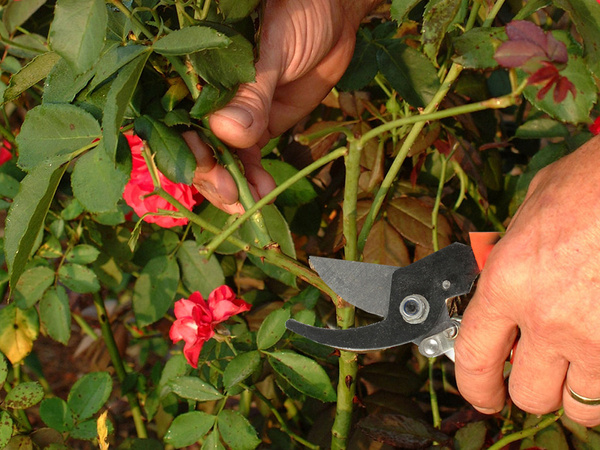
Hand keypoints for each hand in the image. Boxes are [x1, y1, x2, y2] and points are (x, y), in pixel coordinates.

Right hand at [186, 0, 378, 213]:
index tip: (204, 166)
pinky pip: (249, 160)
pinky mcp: (258, 128)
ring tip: (248, 206)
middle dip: (209, 175)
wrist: (334, 18)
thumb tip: (227, 133)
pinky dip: (254, 181)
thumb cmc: (297, 17)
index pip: (175, 115)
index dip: (184, 146)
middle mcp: (207, 98)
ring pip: (220, 160)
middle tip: (230, 195)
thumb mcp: (272, 52)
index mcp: (195, 71)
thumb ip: (251, 94)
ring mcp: (233, 116)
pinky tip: (263, 195)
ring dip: (230, 186)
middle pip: (194, 146)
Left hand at [455, 134, 599, 425]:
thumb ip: (511, 255)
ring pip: (584, 405)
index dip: (476, 387)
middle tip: (545, 372)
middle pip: (530, 395)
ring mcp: (598, 338)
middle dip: (535, 389)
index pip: (474, 357)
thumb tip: (502, 278)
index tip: (484, 396)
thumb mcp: (531, 214)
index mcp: (508, 283)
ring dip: (583, 388)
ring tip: (588, 356)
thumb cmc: (591, 183)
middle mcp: (548, 319)